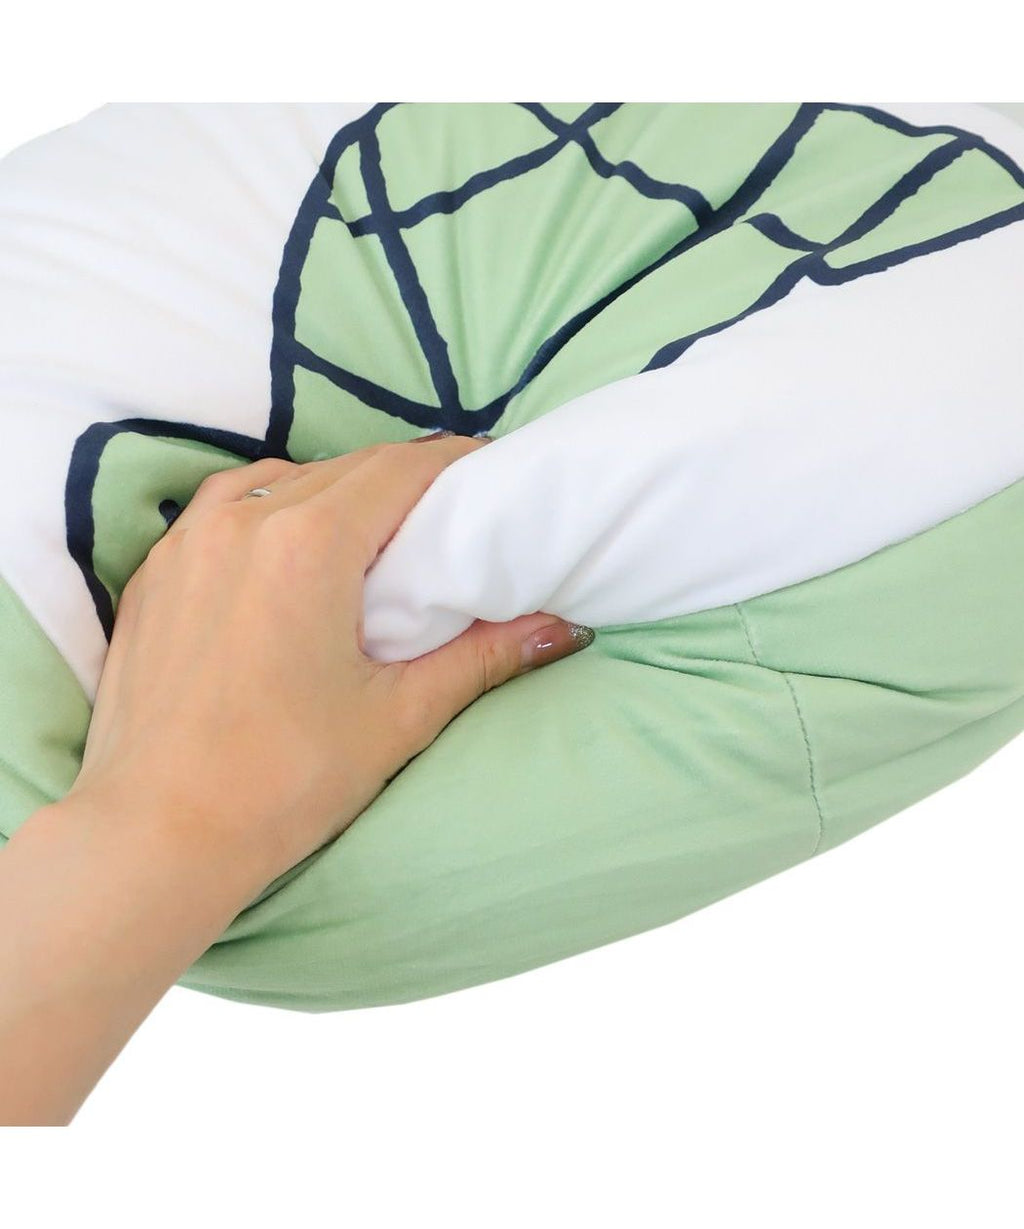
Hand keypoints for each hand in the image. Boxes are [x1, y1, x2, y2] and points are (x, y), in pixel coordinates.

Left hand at [67, 432, 594, 886]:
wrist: (157, 835)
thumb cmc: (282, 782)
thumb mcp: (398, 717)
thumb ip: (482, 658)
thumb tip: (559, 627)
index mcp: (309, 544)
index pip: (401, 469)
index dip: (454, 462)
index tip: (489, 471)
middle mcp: (243, 522)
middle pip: (344, 469)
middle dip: (402, 479)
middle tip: (446, 510)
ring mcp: (188, 544)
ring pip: (278, 480)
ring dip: (333, 491)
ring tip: (368, 533)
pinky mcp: (154, 575)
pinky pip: (222, 510)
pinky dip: (267, 512)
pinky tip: (286, 554)